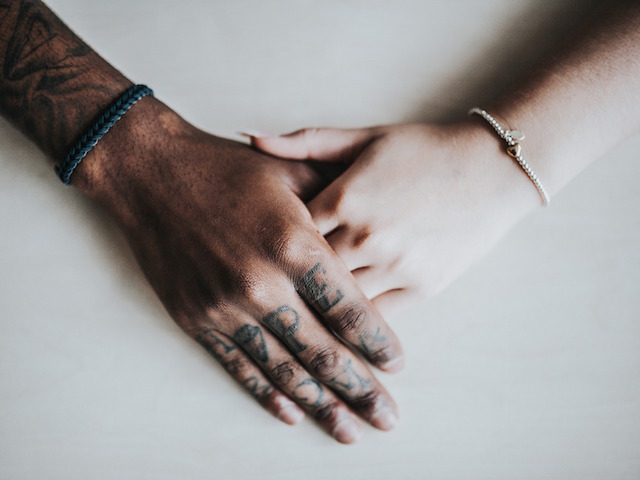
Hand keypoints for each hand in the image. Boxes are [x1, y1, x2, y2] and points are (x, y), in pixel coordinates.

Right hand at [75, 98, 403, 443]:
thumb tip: (373, 228)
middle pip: (322, 351)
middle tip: (386, 418)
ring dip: (319, 405)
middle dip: (359, 389)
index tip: (397, 365)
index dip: (378, 342)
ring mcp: (226, 307)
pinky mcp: (197, 319)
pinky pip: (239, 366)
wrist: (151, 174)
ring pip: (283, 369)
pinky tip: (291, 414)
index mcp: (292, 244)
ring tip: (348, 431)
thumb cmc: (224, 168)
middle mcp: (261, 284)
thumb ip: (335, 204)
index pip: (349, 308)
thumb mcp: (289, 172)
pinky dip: (267, 394)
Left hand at [250, 122, 536, 313]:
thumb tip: (250, 137)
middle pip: (306, 273)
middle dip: (286, 281)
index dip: (269, 244)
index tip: (255, 252)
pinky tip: (339, 322)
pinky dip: (354, 321)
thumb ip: (307, 142)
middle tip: (265, 291)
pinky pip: (374, 315)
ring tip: (295, 314)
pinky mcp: (422, 287)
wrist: (492, 169)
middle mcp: (366, 235)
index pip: (287, 232)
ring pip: (337, 302)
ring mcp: (395, 265)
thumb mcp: (365, 138)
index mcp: (346, 196)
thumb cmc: (424, 150)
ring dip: (317, 308)